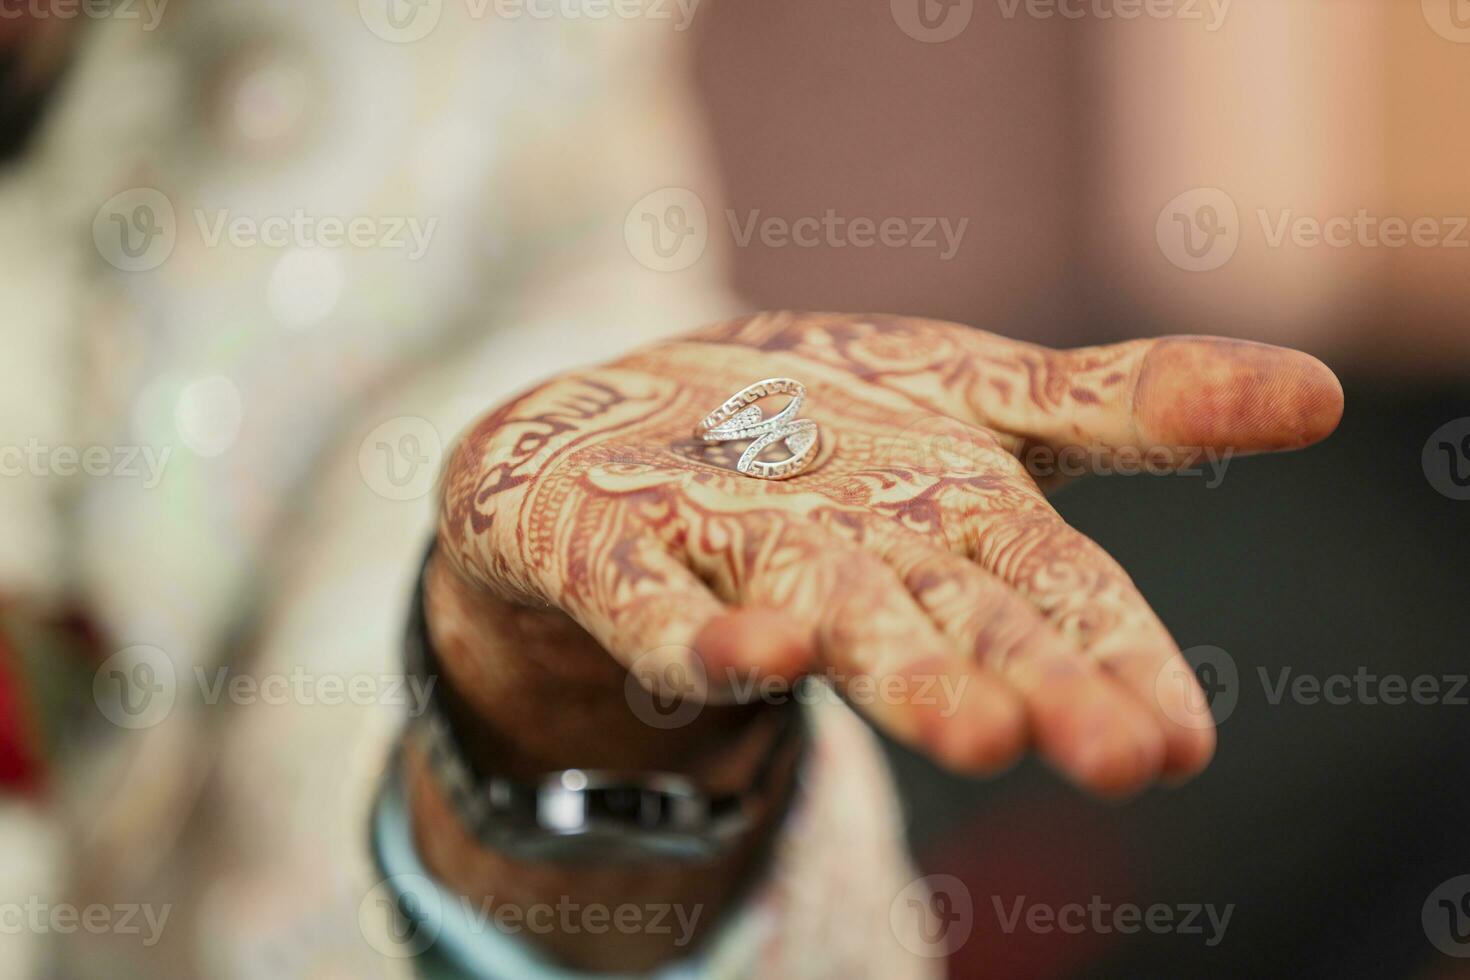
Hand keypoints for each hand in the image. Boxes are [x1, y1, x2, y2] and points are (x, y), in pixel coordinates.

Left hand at [433, 311, 1342, 796]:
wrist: (627, 426)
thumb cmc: (836, 425)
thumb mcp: (990, 391)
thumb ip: (1133, 401)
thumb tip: (1321, 394)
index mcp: (956, 525)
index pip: (1061, 596)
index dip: (1121, 662)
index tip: (1179, 743)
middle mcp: (860, 561)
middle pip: (957, 625)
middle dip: (1031, 687)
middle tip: (1107, 756)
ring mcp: (736, 562)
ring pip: (830, 625)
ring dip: (902, 675)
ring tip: (976, 731)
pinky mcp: (617, 557)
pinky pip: (657, 610)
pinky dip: (700, 639)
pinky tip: (757, 652)